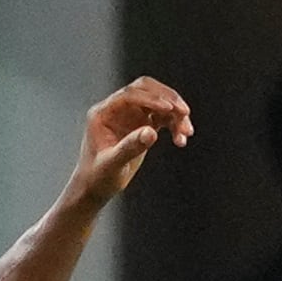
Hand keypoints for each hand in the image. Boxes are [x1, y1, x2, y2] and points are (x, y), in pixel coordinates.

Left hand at [73, 77, 192, 204]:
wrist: (95, 190)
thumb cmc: (96, 178)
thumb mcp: (112, 165)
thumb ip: (130, 148)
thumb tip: (152, 133)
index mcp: (103, 113)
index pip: (129, 95)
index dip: (151, 99)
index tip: (169, 109)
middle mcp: (117, 110)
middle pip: (147, 90)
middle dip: (168, 99)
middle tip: (184, 112)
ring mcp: (130, 116)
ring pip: (159, 103)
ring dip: (176, 114)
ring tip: (186, 133)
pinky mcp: (142, 125)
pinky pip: (163, 117)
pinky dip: (175, 125)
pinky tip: (181, 140)